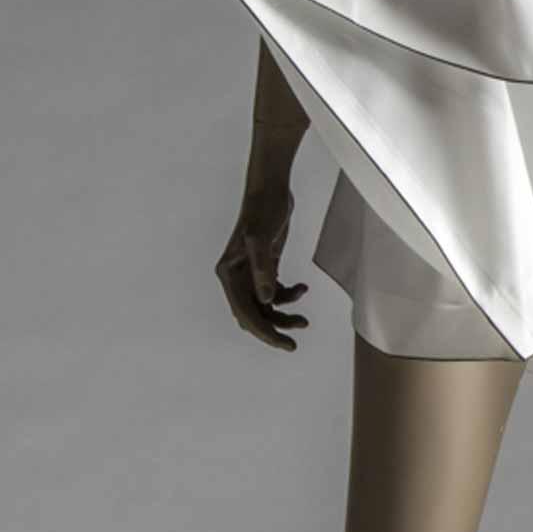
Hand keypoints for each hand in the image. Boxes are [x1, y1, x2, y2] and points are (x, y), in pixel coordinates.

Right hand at [214, 185, 309, 351]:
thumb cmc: (263, 209)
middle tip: (296, 339)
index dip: (264, 332)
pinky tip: (302, 289)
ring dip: (283, 313)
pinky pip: (274, 291)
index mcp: (229, 274)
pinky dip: (288, 295)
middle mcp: (237, 276)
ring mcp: (251, 271)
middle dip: (274, 328)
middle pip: (254, 315)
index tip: (284, 344)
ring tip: (303, 319)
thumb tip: (266, 300)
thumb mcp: (261, 238)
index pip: (245, 313)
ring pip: (265, 306)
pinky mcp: (265, 265)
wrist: (271, 188)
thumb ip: (263, 269)